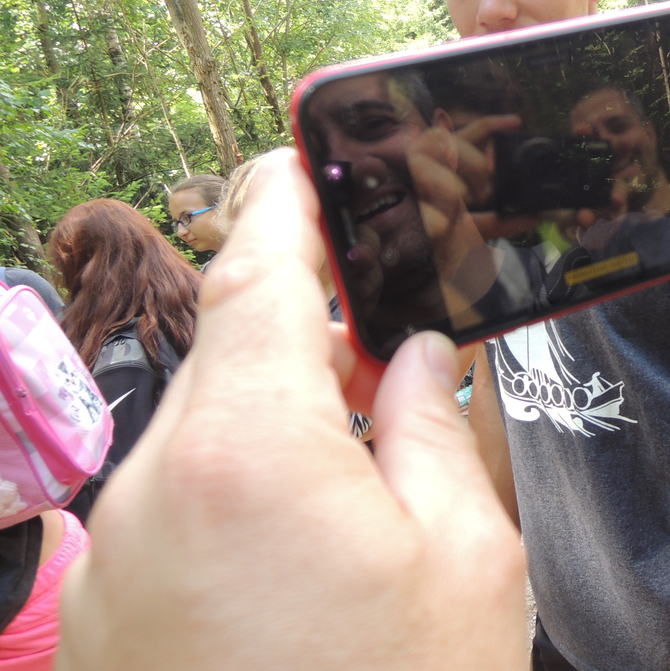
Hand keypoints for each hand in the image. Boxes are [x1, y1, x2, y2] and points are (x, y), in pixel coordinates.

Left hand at [57, 149, 526, 670]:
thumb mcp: (463, 559)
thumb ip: (425, 427)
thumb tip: (405, 355)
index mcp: (246, 452)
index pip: (258, 274)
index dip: (282, 201)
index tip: (299, 155)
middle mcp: (148, 493)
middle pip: (226, 358)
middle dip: (299, 340)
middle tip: (378, 353)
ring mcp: (107, 564)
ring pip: (196, 440)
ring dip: (270, 430)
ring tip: (354, 476)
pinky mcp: (97, 623)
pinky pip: (168, 513)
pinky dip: (231, 498)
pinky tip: (298, 553)